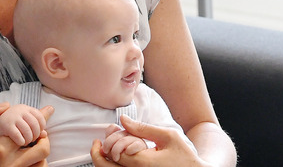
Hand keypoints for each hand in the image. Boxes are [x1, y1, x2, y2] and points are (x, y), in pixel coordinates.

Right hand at [0, 103, 53, 166]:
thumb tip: (6, 106)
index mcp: (0, 150)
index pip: (27, 132)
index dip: (35, 121)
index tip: (45, 112)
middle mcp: (10, 165)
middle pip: (41, 150)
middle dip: (43, 137)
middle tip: (41, 131)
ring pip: (41, 163)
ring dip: (41, 151)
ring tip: (36, 142)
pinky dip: (38, 163)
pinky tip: (31, 154)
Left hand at [91, 115, 205, 166]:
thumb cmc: (185, 156)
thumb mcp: (168, 137)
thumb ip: (143, 128)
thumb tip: (122, 120)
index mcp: (143, 163)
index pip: (114, 152)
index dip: (109, 141)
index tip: (111, 132)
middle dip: (98, 154)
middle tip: (97, 144)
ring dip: (104, 162)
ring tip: (104, 150)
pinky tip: (116, 159)